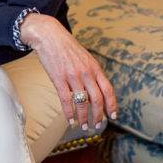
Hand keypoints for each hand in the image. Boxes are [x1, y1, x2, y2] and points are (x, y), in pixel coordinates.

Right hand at [20, 14, 116, 129]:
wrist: (49, 35)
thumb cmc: (67, 47)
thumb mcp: (85, 58)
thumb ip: (92, 73)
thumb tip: (96, 91)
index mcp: (95, 67)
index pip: (108, 90)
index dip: (111, 105)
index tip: (112, 116)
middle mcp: (86, 72)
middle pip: (97, 99)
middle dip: (98, 116)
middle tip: (96, 126)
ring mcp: (73, 76)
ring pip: (82, 103)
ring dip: (84, 118)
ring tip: (83, 126)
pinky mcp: (59, 79)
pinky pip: (66, 100)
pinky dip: (69, 113)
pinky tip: (70, 120)